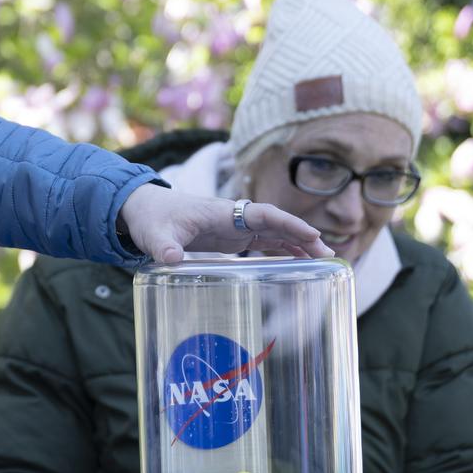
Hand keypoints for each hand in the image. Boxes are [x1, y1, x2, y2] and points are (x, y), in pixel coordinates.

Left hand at [118, 184, 332, 264]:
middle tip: (329, 256)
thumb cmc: (152, 218)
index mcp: (222, 212)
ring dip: (299, 245)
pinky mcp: (232, 237)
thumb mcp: (156, 234)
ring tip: (323, 262)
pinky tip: (299, 262)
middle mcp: (234, 217)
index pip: (263, 214)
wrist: (144, 210)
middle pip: (277, 224)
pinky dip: (284, 250)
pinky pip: (264, 242)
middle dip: (303, 236)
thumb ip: (164, 247)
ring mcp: (235, 227)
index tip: (312, 234)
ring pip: (275, 233)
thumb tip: (171, 259)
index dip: (288, 224)